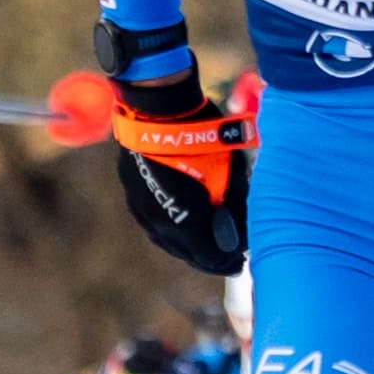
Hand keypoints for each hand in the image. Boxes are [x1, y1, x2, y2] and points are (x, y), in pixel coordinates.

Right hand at [103, 60, 250, 276]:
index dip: (228, 261)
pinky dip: (172, 225)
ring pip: (167, 239)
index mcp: (187, 225)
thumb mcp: (229, 176)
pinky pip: (154, 220)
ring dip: (187, 242)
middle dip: (208, 255)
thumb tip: (237, 229)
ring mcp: (142, 211)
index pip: (210, 258)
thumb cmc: (202, 140)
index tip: (240, 260)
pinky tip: (183, 220)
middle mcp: (160, 225)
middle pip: (187, 254)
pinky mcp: (133, 195)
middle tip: (225, 254)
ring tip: (205, 239)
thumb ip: (233, 208)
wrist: (160, 111)